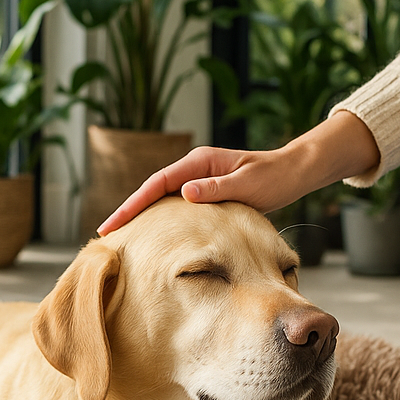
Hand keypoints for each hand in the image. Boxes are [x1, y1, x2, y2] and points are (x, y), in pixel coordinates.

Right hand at [97, 111, 379, 234]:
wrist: (293, 172)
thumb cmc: (273, 177)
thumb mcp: (247, 183)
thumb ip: (216, 188)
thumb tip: (184, 193)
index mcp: (199, 162)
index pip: (156, 183)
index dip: (132, 204)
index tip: (114, 222)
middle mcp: (194, 169)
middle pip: (152, 191)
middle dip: (128, 210)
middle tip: (105, 234)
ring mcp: (199, 180)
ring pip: (162, 199)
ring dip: (142, 215)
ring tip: (122, 236)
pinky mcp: (206, 192)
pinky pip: (176, 207)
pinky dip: (161, 219)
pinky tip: (155, 235)